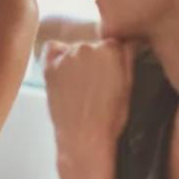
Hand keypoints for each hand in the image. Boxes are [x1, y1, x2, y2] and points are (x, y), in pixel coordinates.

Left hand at [42, 39, 134, 164]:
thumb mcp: (128, 85)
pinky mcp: (50, 66)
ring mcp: (67, 56)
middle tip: (95, 83)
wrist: (84, 137)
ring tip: (80, 86)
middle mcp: (88, 47)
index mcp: (112, 50)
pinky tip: (62, 72)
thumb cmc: (110, 117)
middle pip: (93, 46)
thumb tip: (128, 41)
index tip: (110, 73)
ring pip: (74, 49)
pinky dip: (57, 56)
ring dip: (77, 60)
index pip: (113, 43)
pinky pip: (52, 49)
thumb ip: (128, 58)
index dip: (112, 59)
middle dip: (95, 60)